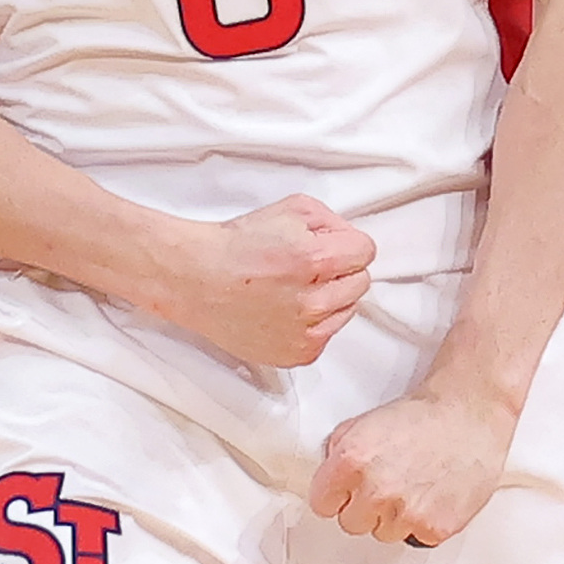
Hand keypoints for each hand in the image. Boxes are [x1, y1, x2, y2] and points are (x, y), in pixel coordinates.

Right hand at [154, 196, 372, 368]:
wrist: (197, 279)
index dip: (346, 243)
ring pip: (347, 310)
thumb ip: (332, 221)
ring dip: (329, 298)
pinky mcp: (297, 354)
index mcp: (316, 259)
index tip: (327, 246)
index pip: (366, 251)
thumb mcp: (291, 209)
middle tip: (307, 266)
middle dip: (340, 270)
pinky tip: (287, 309)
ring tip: (294, 288)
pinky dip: (314, 323)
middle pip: (360, 282)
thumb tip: (350, 241)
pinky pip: (326, 335)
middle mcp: (314, 301)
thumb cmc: (238, 244)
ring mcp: (306, 333)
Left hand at [309, 385, 519, 545]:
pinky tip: (431, 496)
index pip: (321, 504)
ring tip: (413, 486)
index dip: (336, 495)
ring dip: (394, 516)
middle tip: (388, 482)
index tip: (347, 491)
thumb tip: (330, 479)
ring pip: (383, 533)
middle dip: (364, 506)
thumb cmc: (422, 416)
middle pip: (351, 523)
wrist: (469, 414)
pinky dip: (422, 522)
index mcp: (351, 461)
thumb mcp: (364, 422)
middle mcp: (376, 490)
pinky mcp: (434, 528)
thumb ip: (338, 452)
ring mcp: (406, 513)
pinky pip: (415, 538)